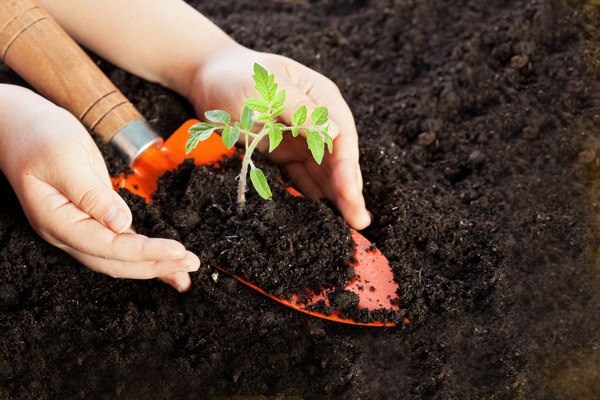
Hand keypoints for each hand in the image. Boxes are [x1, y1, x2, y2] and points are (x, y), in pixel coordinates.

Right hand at [0, 85, 198, 291]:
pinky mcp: (93, 219)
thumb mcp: (64, 159)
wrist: (21, 126)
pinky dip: (146, 252)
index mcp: (57, 221)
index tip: (176, 250)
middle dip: (156, 265)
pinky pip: (122, 242)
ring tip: (184, 270)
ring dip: (154, 265)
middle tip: (190, 264)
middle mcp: (68, 232)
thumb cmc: (37, 136)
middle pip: (116, 262)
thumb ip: (91, 193)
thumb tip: (121, 223)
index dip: (145, 252)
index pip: (107, 247)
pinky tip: (166, 259)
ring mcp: (80, 227)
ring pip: (120, 258)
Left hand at [189, 45, 371, 229]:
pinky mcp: (285, 153)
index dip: (347, 170)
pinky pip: (302, 177)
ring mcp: (301, 138)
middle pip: (338, 160)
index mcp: (321, 98)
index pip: (342, 139)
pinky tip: (322, 216)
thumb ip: (302, 110)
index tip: (350, 197)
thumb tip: (337, 133)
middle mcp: (317, 120)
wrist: (206, 78)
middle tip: (359, 223)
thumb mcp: (269, 89)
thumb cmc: (236, 75)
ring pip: (324, 173)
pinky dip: (312, 196)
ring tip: (348, 227)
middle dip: (349, 192)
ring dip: (335, 199)